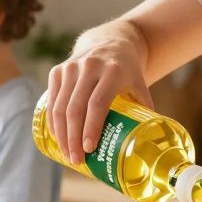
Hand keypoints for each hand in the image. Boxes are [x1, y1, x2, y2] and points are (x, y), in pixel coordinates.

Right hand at [47, 39, 151, 165]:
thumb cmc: (127, 71)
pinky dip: (52, 122)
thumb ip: (145, 109)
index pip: (97, 103)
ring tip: (67, 154)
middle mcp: (90, 67)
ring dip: (61, 134)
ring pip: (60, 106)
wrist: (108, 42)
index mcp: (113, 71)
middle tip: (77, 159)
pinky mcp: (58, 70)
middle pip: (76, 108)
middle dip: (73, 137)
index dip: (91, 127)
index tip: (89, 149)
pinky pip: (52, 100)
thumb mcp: (140, 84)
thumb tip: (149, 143)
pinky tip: (57, 137)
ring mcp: (71, 68)